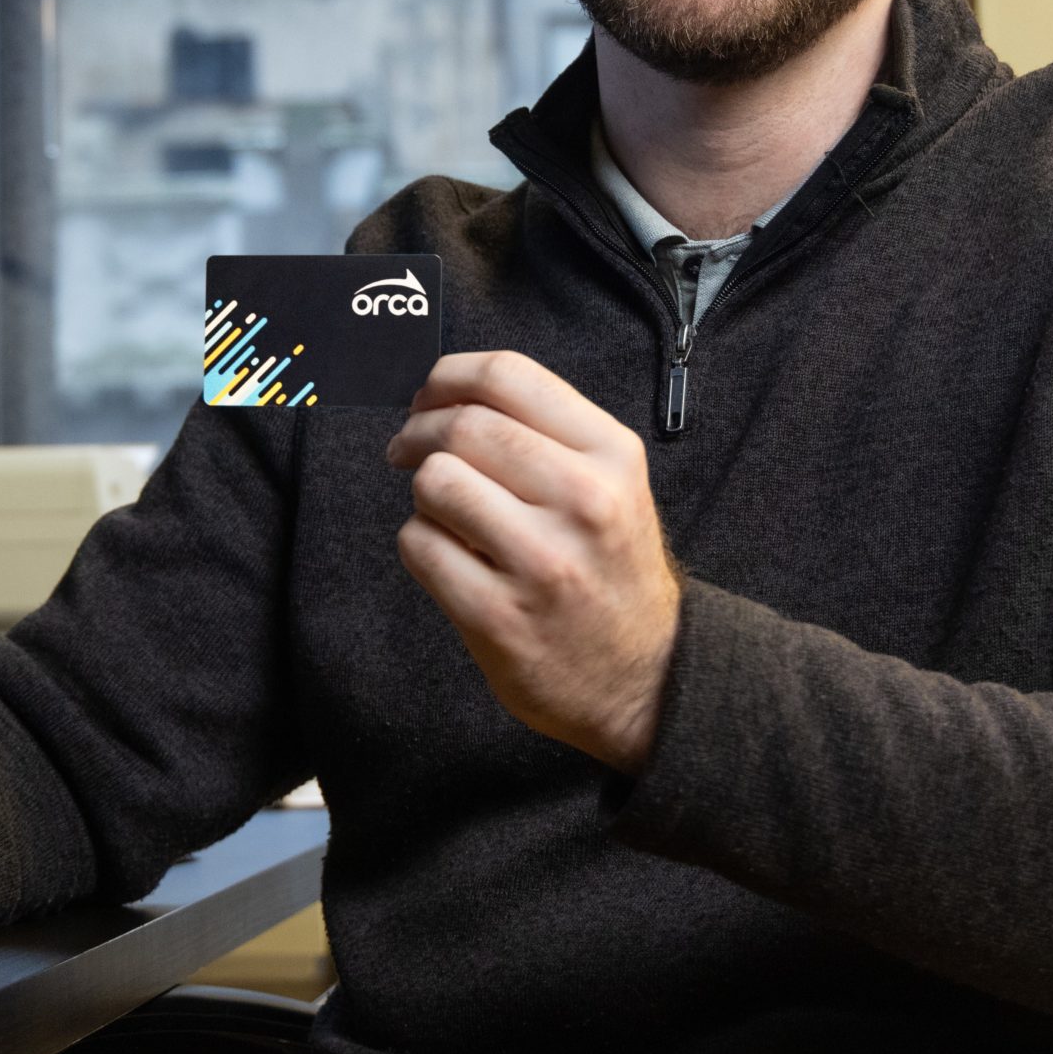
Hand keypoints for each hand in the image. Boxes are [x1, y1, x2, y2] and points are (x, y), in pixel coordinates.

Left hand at [386, 351, 680, 771]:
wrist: (646, 678)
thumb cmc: (612, 570)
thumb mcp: (613, 485)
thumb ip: (546, 433)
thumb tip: (446, 394)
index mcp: (612, 454)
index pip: (507, 375)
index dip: (448, 376)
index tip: (427, 397)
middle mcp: (584, 500)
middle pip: (463, 425)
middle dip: (417, 432)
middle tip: (406, 449)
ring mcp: (541, 561)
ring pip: (435, 482)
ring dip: (423, 492)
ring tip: (443, 512)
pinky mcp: (498, 615)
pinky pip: (419, 546)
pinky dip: (420, 544)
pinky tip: (449, 557)